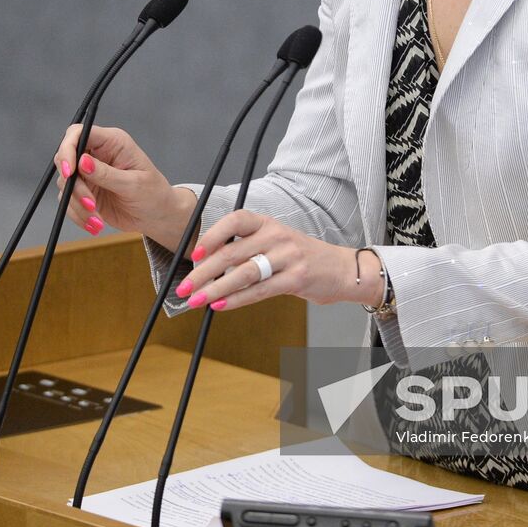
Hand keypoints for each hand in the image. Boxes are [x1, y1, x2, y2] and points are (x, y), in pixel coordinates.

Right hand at [55, 124, 195, 250]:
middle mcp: (97, 154)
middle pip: (66, 158)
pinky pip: (69, 201)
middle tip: (91, 204)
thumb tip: (81, 162)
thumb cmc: (153, 194)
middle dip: (74, 185)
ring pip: (66, 183)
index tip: (69, 172)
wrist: (156, 216)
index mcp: (112, 142)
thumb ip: (106, 174)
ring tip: (97, 219)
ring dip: (77, 204)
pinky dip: (78, 215)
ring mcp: (89, 173)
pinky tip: (95, 224)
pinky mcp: (85, 191)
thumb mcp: (133, 184)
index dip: (68, 148)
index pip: (79, 133)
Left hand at [174, 210, 379, 311]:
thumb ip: (247, 249)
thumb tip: (208, 265)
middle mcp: (277, 235)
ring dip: (215, 289)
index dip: (212, 235)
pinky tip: (220, 305)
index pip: (235, 220)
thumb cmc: (302, 257)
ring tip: (196, 300)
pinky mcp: (296, 279)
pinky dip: (236, 299)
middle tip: (185, 286)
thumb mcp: (276, 242)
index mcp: (268, 223)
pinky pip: (259, 290)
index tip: (194, 253)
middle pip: (233, 252)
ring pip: (243, 273)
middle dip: (203, 271)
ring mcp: (288, 257)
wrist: (342, 269)